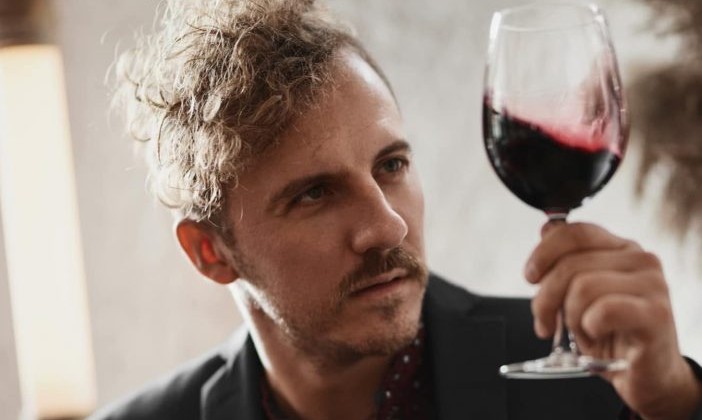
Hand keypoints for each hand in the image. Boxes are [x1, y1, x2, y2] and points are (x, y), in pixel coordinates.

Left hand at [525, 221, 701, 419]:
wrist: (645, 376)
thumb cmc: (612, 334)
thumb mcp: (581, 294)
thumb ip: (567, 261)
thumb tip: (547, 228)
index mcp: (621, 249)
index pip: (575, 233)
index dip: (544, 253)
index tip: (531, 277)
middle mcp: (641, 260)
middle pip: (570, 265)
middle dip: (546, 298)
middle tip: (545, 323)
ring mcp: (652, 285)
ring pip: (582, 288)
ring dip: (570, 318)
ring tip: (580, 332)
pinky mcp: (655, 314)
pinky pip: (603, 311)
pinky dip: (589, 328)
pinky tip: (596, 335)